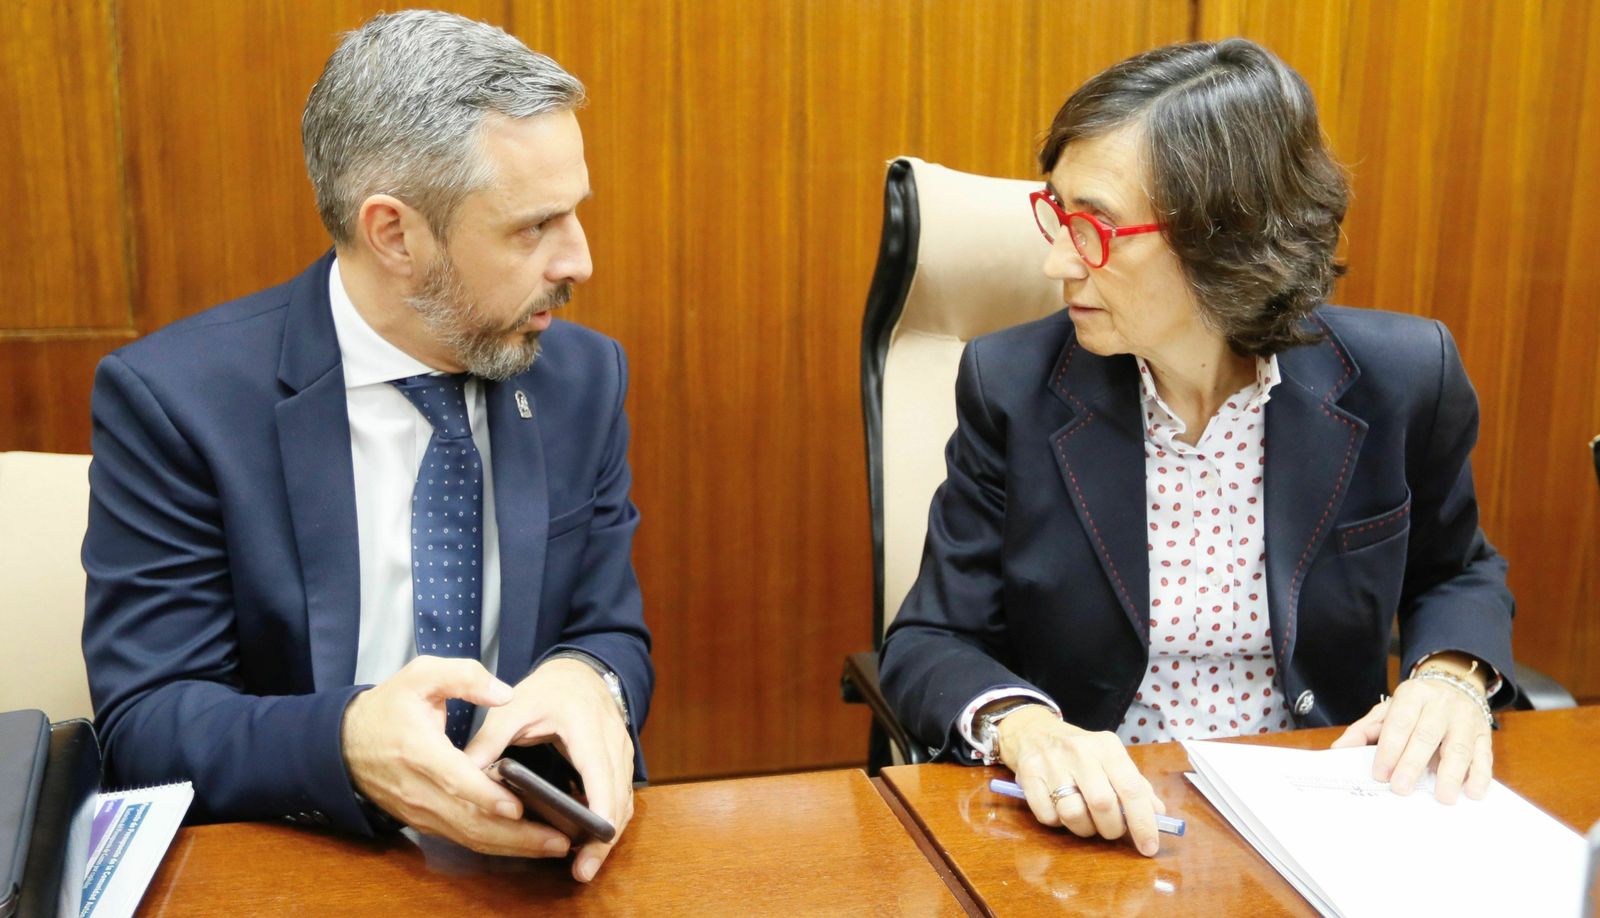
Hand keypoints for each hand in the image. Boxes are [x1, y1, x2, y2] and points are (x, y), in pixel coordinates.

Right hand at [340, 656, 573, 857]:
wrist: (345, 742)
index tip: (518, 804)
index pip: (455, 780)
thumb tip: (504, 694)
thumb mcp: (421, 675)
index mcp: (419, 751)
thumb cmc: (388, 706)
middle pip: (469, 820)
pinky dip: (494, 844)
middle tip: (559, 838)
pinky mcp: (424, 821)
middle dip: (515, 834)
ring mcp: (421, 811)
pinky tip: (525, 844)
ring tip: (552, 845)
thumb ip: (464, 677)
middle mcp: (419, 789)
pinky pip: (462, 838)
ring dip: (511, 845)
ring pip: (468, 836)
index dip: (486, 796)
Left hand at [465, 657, 634, 882]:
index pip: (599, 771)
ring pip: (625, 800)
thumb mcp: (512, 708)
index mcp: (585, 725)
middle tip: (583, 869)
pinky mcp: (622, 762)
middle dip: (603, 835)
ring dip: (608, 833)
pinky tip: (591, 840)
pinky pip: (622, 796)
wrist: (579, 674)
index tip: (592, 836)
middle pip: (618, 795)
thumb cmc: (546, 691)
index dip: (600, 806)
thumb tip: (464, 775)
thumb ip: (489, 740)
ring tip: (585, 863)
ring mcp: (622, 751)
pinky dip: (609, 819)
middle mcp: (612, 740)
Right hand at [996, 705, 1165, 856]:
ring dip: (1084, 829)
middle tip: (1111, 830)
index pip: (1131, 788)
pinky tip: (1060, 809)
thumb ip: (1136, 786)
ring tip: (1085, 820)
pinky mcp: (1028, 776)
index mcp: (1107, 746)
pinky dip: (1058, 822)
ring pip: (1073, 814)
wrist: (1034, 732)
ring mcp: (1051, 762)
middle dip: (1111, 828)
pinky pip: (1048, 817)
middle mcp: (1079, 751)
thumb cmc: (1081, 752)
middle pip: (1103, 804)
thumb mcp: (1111, 759)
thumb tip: (1157, 816)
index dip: (1143, 822)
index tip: (1149, 847)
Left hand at [1330, 657, 1492, 803]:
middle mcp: (1441, 705)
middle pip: (1427, 735)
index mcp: (1413, 695)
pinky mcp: (1484, 734)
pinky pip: (1484, 755)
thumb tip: (1340, 749)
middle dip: (1412, 763)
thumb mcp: (1387, 710)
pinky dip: (1479, 775)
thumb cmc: (1415, 705)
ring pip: (1458, 747)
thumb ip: (1364, 730)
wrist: (1454, 683)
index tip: (1380, 773)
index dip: (1389, 749)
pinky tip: (1472, 792)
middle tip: (1401, 788)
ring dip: (1451, 774)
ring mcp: (1465, 719)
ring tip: (1442, 796)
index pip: (1400, 722)